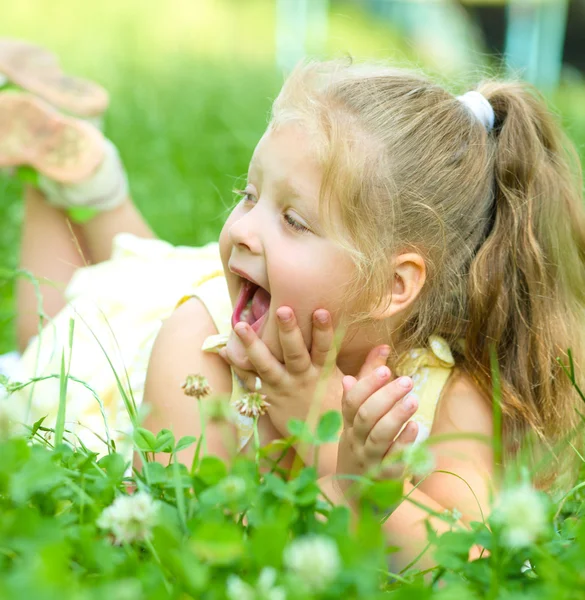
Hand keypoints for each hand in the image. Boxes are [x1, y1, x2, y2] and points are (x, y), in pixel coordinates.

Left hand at [220, 306, 388, 471]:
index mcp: (325, 373)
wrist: (321, 447)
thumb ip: (369, 368)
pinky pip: (251, 379)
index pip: (325, 348)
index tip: (321, 310)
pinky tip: (222, 349)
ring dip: (254, 344)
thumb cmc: (338, 412)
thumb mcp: (355, 390)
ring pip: (267, 364)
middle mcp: (302, 378)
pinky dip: (237, 364)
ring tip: (239, 325)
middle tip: (281, 309)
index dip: (324, 331)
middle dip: (289, 331)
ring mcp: (283, 388)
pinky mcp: (268, 397)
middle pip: (295, 352)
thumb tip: (385, 347)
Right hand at [336, 364, 418, 496]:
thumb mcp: (355, 425)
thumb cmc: (358, 454)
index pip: (351, 402)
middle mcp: (356, 442)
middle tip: (406, 381)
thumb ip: (364, 392)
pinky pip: (394, 460)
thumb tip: (368, 362)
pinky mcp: (385, 479)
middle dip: (385, 396)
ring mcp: (369, 461)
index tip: (385, 369)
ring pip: (379, 436)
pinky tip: (416, 428)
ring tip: (413, 399)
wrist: (350, 501)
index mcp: (348, 427)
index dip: (367, 385)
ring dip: (396, 416)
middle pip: (366, 416)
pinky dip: (404, 443)